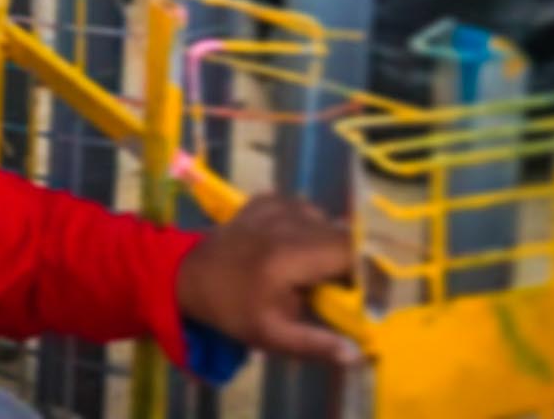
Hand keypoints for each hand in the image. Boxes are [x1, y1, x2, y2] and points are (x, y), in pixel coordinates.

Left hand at [177, 195, 359, 364]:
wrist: (188, 275)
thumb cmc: (231, 308)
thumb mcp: (271, 337)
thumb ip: (315, 344)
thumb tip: (356, 353)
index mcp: (288, 256)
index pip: (348, 250)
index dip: (365, 271)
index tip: (362, 295)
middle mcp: (284, 223)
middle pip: (340, 232)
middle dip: (349, 260)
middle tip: (337, 288)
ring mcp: (272, 206)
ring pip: (323, 218)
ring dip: (328, 242)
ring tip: (314, 269)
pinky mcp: (263, 200)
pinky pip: (301, 206)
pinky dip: (308, 224)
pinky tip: (296, 245)